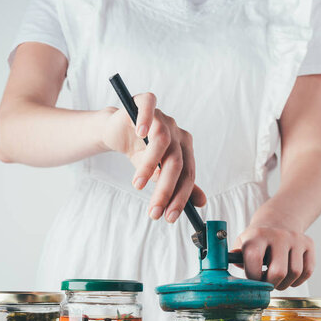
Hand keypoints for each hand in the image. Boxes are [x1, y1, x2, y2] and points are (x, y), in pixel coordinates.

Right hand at [99, 93, 205, 221]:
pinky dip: (146, 120)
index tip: (169, 217)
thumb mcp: (159, 173)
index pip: (187, 175)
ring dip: (149, 166)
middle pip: (176, 163)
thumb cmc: (141, 153)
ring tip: (137, 185)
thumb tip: (201, 203)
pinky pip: (149, 108)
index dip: (180, 198)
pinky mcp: (144, 103)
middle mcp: (177, 133)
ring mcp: (162, 117)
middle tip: (154, 212)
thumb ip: (180, 186)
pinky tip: (140, 134)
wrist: (119, 132)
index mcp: (185, 150)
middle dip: (165, 191)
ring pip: (162, 141)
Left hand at [232, 224, 314, 289]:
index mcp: (257, 236)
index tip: (253, 279)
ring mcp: (295, 239)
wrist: (278, 221)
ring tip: (276, 279)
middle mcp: (278, 235)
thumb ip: (236, 259)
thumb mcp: (242, 243)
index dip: (253, 277)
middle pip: (278, 272)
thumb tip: (235, 275)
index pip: (254, 261)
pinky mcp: (309, 244)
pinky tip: (288, 276)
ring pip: (294, 273)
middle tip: (267, 283)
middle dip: (271, 284)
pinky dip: (297, 280)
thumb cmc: (257, 239)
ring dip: (284, 284)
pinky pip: (307, 271)